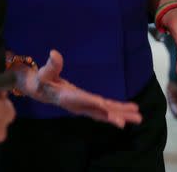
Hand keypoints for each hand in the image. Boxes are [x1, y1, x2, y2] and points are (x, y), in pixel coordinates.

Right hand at [13, 50, 141, 127]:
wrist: (38, 89)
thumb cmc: (40, 80)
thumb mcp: (43, 73)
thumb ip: (51, 66)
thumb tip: (54, 53)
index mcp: (67, 97)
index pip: (81, 100)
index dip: (91, 103)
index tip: (104, 106)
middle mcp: (78, 105)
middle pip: (97, 112)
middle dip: (111, 117)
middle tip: (125, 123)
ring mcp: (85, 105)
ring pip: (105, 112)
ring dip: (121, 114)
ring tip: (138, 116)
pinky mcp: (88, 102)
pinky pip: (106, 107)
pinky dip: (118, 108)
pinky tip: (131, 108)